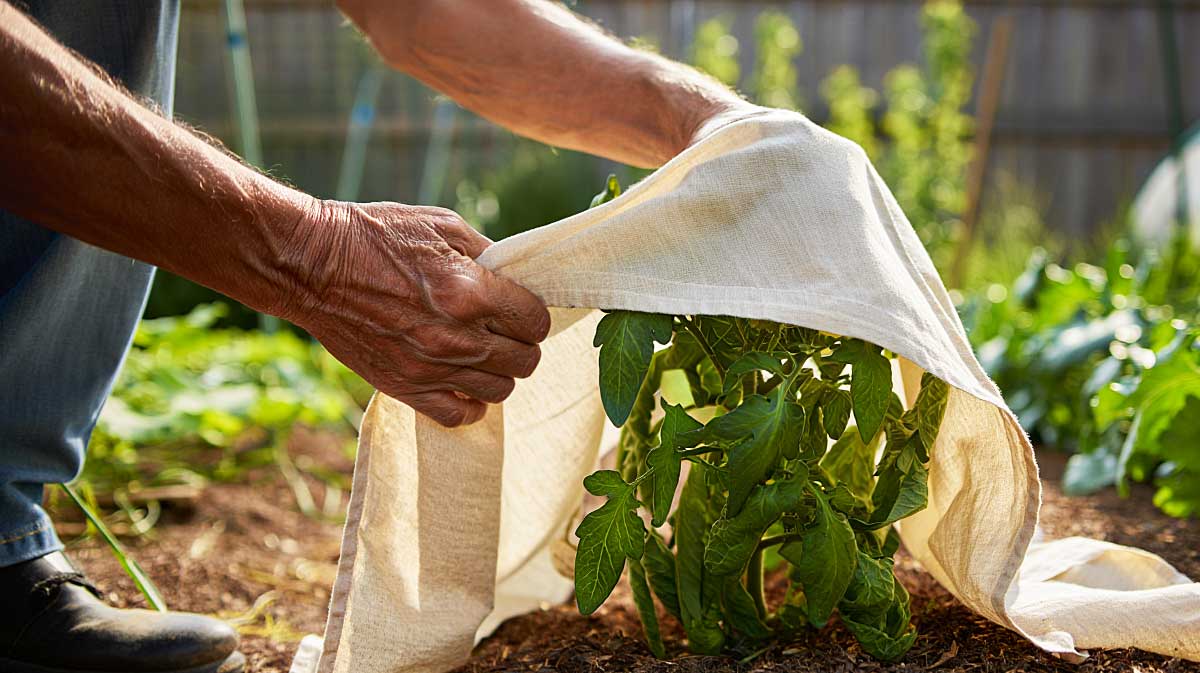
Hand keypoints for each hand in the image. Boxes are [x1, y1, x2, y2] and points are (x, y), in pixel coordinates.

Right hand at [278, 200, 549, 426]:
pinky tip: (464, 383)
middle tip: (505, 330)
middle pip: (526, 361)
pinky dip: (470, 404)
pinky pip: (458, 416)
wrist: (312, 266)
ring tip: (484, 354)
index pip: (536, 322)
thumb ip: (487, 254)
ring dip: (500, 373)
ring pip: (500, 391)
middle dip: (523, 343)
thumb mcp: (441, 225)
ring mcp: (431, 368)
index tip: (520, 308)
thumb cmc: (376, 236)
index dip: (534, 314)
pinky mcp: (404, 388)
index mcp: (470, 292)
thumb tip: (517, 278)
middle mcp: (456, 337)